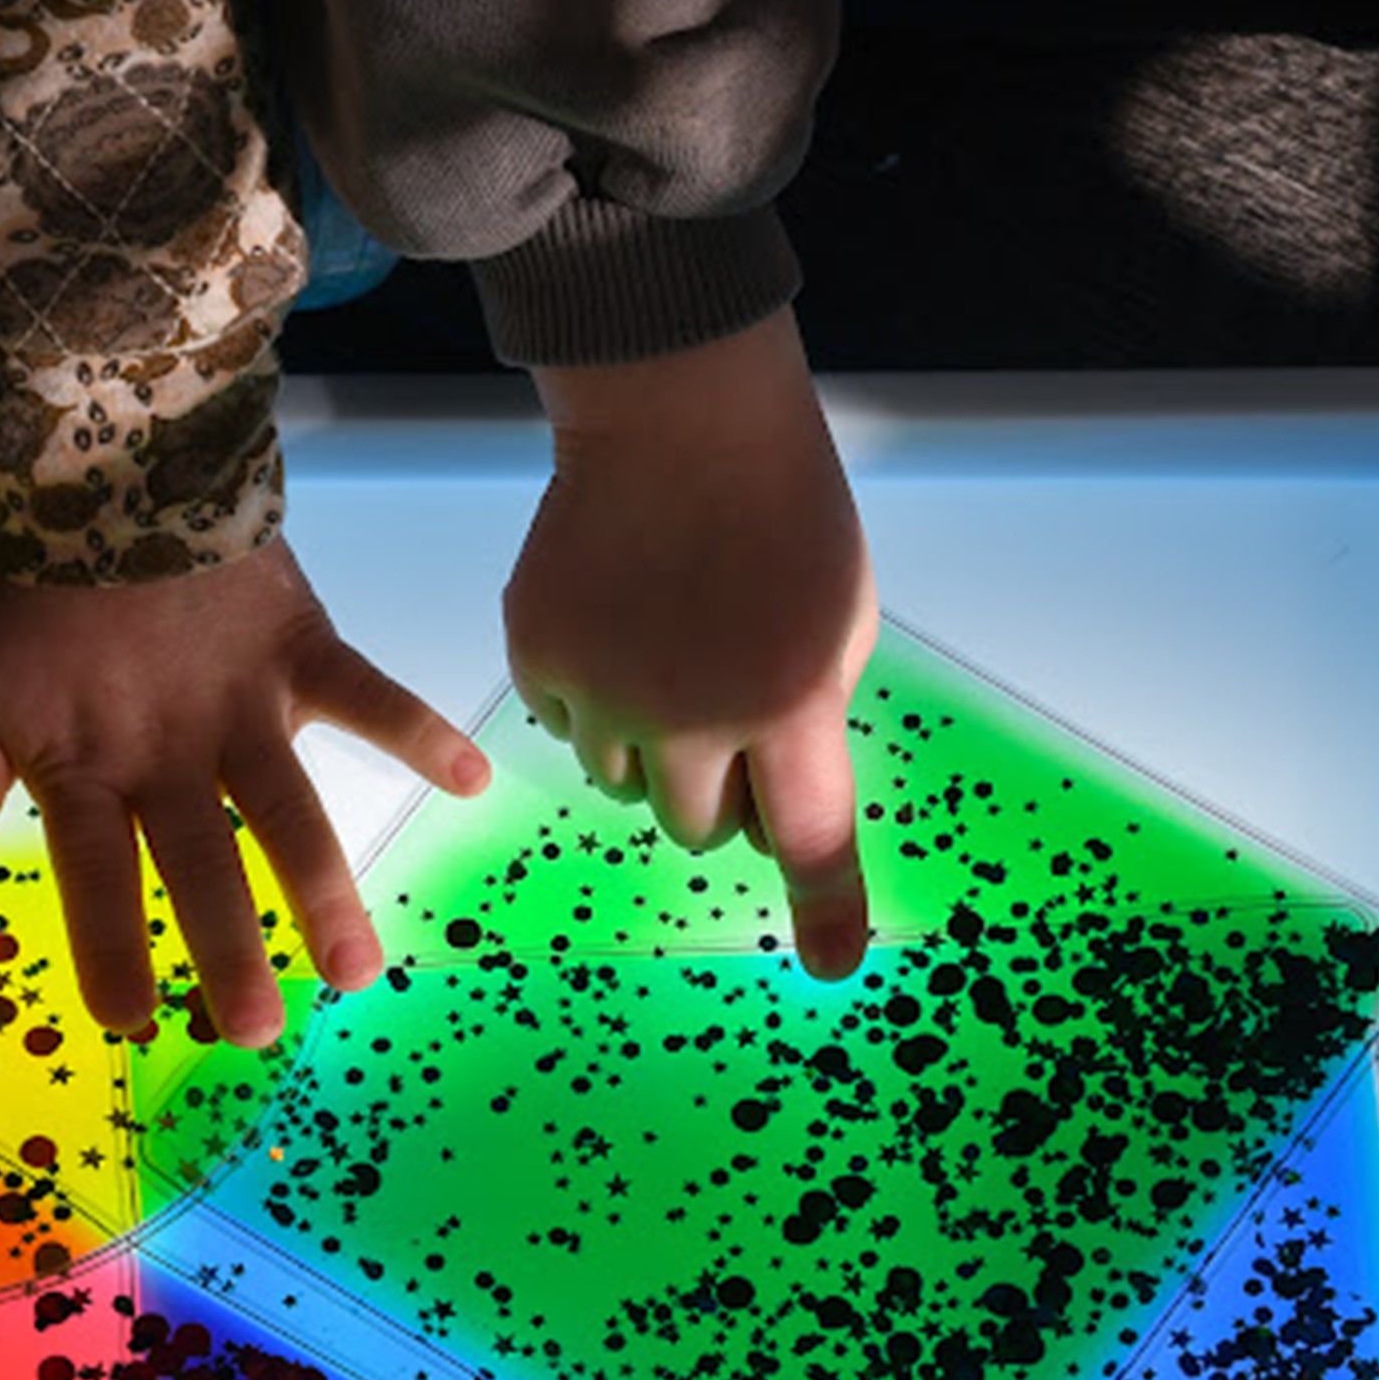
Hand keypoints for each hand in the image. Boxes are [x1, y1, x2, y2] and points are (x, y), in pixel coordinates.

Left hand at [0, 540, 489, 1047]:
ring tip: (354, 972)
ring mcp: (238, 705)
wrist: (103, 456)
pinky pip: (367, 694)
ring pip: (285, 810)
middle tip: (254, 1032)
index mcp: (83, 763)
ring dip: (322, 892)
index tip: (128, 1020)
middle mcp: (165, 750)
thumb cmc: (36, 580)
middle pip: (198, 864)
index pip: (92, 873)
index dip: (109, 948)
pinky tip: (474, 779)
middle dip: (226, 951)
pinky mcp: (297, 650)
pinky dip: (419, 731)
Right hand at [508, 308, 880, 976]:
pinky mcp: (539, 659)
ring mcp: (604, 691)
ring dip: (650, 746)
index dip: (825, 909)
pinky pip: (569, 729)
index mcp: (786, 701)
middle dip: (715, 789)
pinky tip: (618, 617)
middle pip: (698, 827)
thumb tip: (774, 807)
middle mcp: (690, 713)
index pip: (809, 837)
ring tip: (667, 647)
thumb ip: (810, 718)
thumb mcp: (840, 620)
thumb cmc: (782, 513)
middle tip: (725, 705)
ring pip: (624, 788)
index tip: (831, 968)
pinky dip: (593, 694)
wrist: (676, 411)